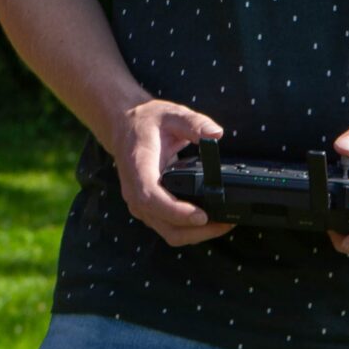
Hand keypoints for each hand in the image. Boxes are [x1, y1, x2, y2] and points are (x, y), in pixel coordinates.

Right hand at [111, 98, 233, 246]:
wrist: (124, 128)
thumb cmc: (146, 122)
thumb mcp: (170, 113)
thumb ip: (194, 122)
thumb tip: (216, 133)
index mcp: (138, 166)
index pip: (150, 196)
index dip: (175, 211)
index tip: (201, 215)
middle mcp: (135, 190)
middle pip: (162, 223)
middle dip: (195, 231)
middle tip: (224, 223)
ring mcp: (140, 203)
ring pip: (167, 232)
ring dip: (195, 234)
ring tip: (222, 224)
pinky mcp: (149, 210)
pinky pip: (168, 229)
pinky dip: (190, 231)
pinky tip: (209, 222)